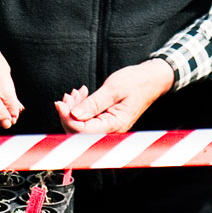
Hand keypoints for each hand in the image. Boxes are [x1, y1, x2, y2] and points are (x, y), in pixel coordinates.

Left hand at [54, 59, 175, 133]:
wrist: (151, 79)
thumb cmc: (136, 81)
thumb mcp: (114, 88)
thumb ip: (93, 103)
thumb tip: (74, 115)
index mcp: (115, 125)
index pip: (83, 131)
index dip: (67, 118)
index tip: (60, 104)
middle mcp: (112, 131)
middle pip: (80, 132)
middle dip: (69, 115)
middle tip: (66, 97)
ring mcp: (109, 128)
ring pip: (82, 127)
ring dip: (74, 111)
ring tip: (75, 93)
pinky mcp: (107, 122)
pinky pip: (88, 121)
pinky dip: (81, 109)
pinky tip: (81, 95)